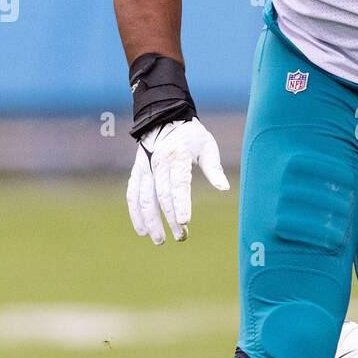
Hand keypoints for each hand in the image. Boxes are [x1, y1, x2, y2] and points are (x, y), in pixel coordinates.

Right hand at [126, 117, 229, 244]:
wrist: (164, 117)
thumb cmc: (190, 135)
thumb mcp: (206, 145)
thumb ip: (214, 168)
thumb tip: (224, 188)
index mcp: (178, 156)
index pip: (179, 184)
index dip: (181, 203)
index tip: (185, 222)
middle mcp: (159, 163)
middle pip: (162, 195)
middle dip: (170, 218)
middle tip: (180, 237)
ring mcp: (146, 168)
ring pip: (144, 198)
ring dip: (150, 220)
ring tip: (159, 240)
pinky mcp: (137, 171)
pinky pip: (133, 194)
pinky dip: (135, 212)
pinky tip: (141, 230)